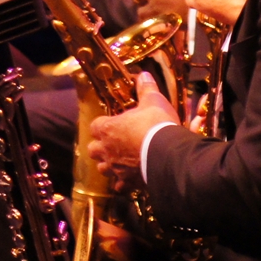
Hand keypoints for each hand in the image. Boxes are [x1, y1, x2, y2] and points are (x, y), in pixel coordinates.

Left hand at [88, 72, 178, 191]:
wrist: (167, 154)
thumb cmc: (156, 124)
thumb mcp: (153, 101)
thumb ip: (146, 89)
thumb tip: (143, 74)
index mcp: (108, 128)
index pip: (94, 126)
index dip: (102, 124)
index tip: (111, 122)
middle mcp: (107, 150)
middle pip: (93, 150)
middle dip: (100, 147)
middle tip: (112, 142)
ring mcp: (116, 168)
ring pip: (103, 169)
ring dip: (109, 165)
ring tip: (119, 161)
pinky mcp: (128, 182)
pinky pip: (120, 185)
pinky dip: (123, 182)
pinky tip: (131, 178)